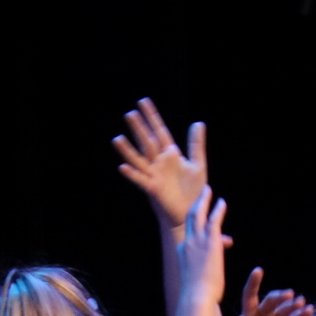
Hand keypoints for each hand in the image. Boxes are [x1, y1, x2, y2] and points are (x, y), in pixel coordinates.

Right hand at [112, 98, 207, 228]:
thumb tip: (198, 123)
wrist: (191, 213)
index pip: (159, 131)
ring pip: (139, 159)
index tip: (143, 101)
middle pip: (147, 142)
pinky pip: (140, 180)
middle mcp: (159, 162)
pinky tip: (122, 167)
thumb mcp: (197, 165)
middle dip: (140, 129)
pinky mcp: (153, 189)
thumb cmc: (193, 191)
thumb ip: (196, 145)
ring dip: (128, 150)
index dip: (152, 117)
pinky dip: (132, 174)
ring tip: (118, 139)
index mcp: (170, 155)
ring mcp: (154, 175)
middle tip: (130, 114)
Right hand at [176, 187, 228, 304]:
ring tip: (208, 190)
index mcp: (182, 253)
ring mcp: (197, 241)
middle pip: (189, 219)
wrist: (197, 297)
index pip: (188, 236)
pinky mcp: (210, 241)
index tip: (203, 224)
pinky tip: (222, 202)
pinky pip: (214, 220)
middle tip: (200, 195)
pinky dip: (218, 210)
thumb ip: (198, 277)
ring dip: (204, 201)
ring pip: (198, 214)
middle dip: (194, 205)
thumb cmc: (197, 296)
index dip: (195, 229)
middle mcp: (187, 243)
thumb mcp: (194, 283)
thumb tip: (201, 283)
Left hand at [232, 269, 313, 315]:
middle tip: (289, 295)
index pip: (250, 296)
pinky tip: (309, 310)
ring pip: (285, 309)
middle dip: (280, 297)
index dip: (254, 283)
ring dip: (293, 305)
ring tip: (301, 302)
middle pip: (272, 301)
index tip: (258, 271)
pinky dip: (302, 315)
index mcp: (249, 315)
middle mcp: (263, 315)